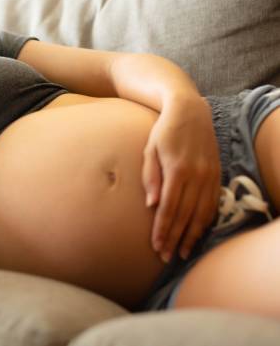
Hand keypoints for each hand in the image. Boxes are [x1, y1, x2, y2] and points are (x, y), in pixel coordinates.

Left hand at [142, 96, 220, 262]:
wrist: (190, 111)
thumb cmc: (164, 131)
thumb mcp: (150, 149)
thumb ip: (150, 176)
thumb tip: (152, 204)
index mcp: (177, 169)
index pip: (169, 207)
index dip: (163, 229)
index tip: (156, 246)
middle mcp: (197, 175)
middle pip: (186, 215)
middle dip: (175, 238)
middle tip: (166, 257)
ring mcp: (210, 175)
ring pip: (202, 213)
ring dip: (191, 235)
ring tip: (182, 253)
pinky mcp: (217, 175)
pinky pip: (212, 204)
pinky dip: (205, 222)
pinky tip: (197, 234)